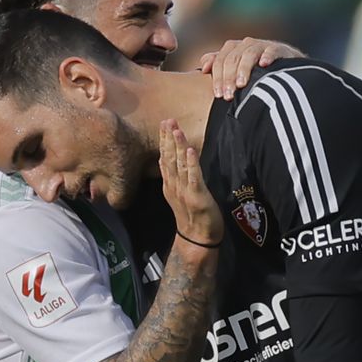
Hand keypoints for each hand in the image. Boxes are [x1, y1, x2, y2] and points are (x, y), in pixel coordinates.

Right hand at [159, 118, 221, 247]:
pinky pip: (194, 178)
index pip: (165, 159)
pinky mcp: (198, 197)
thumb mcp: (179, 195)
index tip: (164, 125)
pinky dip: (191, 164)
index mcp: (170, 185)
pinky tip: (189, 151)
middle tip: (168, 120)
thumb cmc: (192, 218)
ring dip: (178, 146)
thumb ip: (174, 178)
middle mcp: (175, 186)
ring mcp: (185, 191)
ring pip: (180, 165)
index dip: (164, 141)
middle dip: (169, 138)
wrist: (198, 240)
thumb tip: (166, 160)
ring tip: (177, 130)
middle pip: (170, 158)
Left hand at [199, 38, 301, 99]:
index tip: (218, 95)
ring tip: (242, 85)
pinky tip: (264, 65)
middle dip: (229, 78)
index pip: (220, 61)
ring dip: (244, 69)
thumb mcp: (236, 69)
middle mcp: (245, 45)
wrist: (285, 66)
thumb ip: (219, 66)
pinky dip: (267, 56)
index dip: (218, 78)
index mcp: (233, 49)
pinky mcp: (279, 49)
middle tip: (228, 96)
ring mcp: (262, 46)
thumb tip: (202, 68)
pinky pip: (271, 50)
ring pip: (248, 54)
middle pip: (232, 59)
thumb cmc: (256, 71)